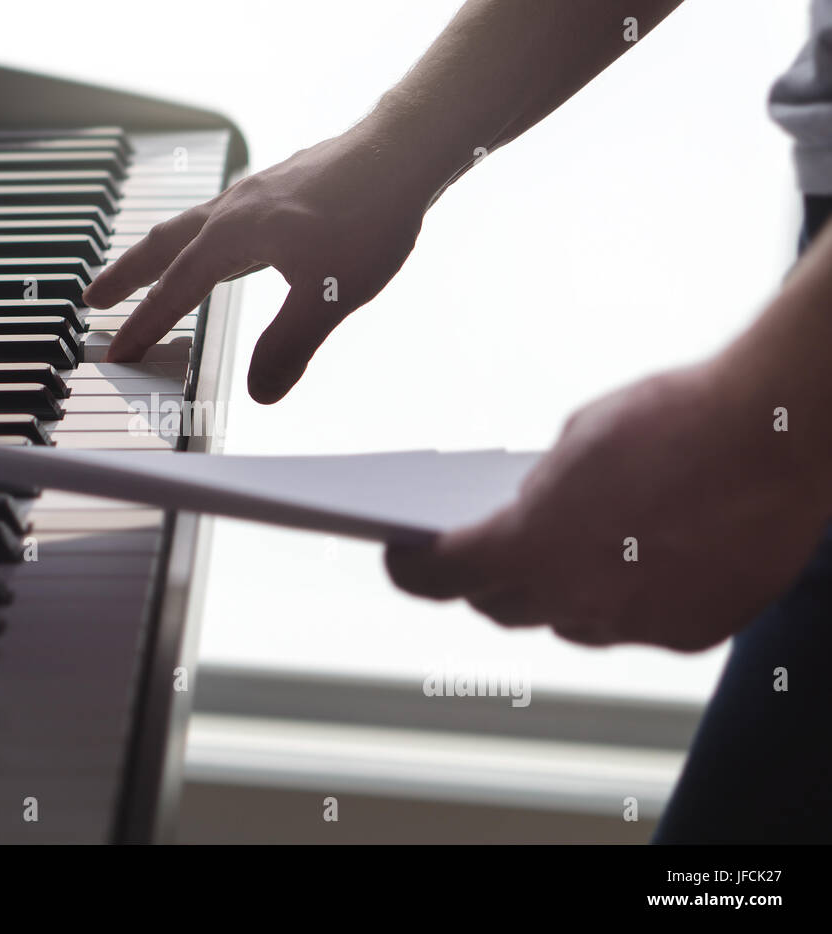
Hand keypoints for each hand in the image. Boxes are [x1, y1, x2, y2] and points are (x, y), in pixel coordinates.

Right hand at [83, 126, 433, 402]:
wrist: (405, 151)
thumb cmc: (369, 215)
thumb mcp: (328, 295)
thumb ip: (288, 345)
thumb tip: (259, 393)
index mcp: (231, 236)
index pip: (174, 291)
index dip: (144, 326)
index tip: (117, 352)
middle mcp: (232, 210)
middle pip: (161, 246)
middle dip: (125, 276)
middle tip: (93, 299)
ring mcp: (254, 195)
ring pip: (189, 227)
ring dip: (159, 254)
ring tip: (145, 273)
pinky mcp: (278, 189)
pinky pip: (220, 217)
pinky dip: (200, 238)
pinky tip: (222, 248)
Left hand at [384, 362, 830, 650]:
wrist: (782, 431)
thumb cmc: (673, 417)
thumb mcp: (576, 438)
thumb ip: (540, 490)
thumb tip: (533, 512)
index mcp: (530, 547)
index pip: (442, 578)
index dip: (412, 570)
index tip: (401, 557)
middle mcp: (577, 600)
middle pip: (502, 607)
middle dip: (483, 581)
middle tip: (479, 556)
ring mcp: (636, 625)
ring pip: (570, 623)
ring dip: (555, 595)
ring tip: (557, 560)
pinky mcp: (691, 633)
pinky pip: (635, 625)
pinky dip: (624, 599)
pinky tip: (634, 564)